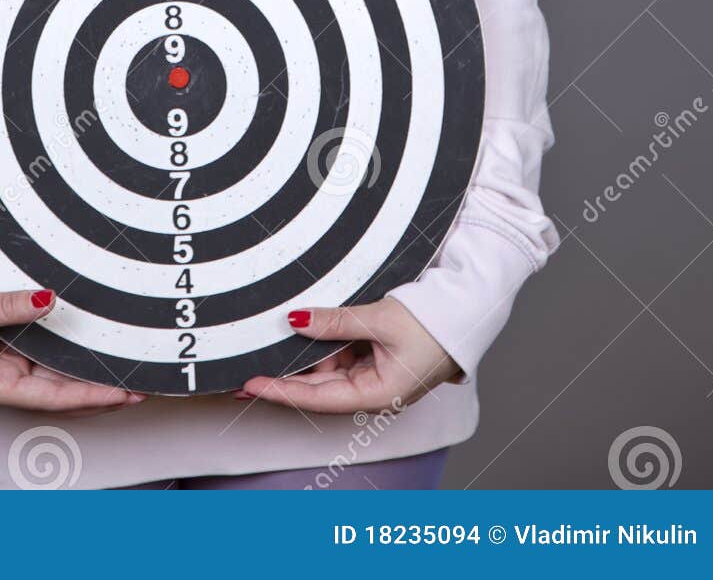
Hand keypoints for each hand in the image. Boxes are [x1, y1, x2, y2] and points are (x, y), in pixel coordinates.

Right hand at [0, 288, 145, 412]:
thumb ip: (9, 306)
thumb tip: (48, 299)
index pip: (55, 398)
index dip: (92, 397)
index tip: (123, 394)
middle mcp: (8, 386)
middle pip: (64, 397)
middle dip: (102, 395)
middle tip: (141, 389)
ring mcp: (10, 373)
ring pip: (59, 382)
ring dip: (91, 380)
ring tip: (127, 374)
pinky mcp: (10, 358)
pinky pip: (48, 364)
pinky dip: (73, 363)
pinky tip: (93, 356)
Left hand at [234, 296, 463, 413]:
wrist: (467, 313)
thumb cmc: (434, 325)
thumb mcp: (380, 320)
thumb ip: (336, 322)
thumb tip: (295, 321)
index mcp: (377, 395)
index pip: (318, 398)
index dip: (282, 391)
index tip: (251, 385)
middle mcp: (372, 390)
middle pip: (318, 386)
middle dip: (284, 377)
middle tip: (246, 368)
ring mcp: (373, 374)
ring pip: (327, 368)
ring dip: (303, 356)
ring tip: (270, 342)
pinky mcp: (375, 358)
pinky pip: (340, 353)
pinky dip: (321, 343)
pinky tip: (300, 331)